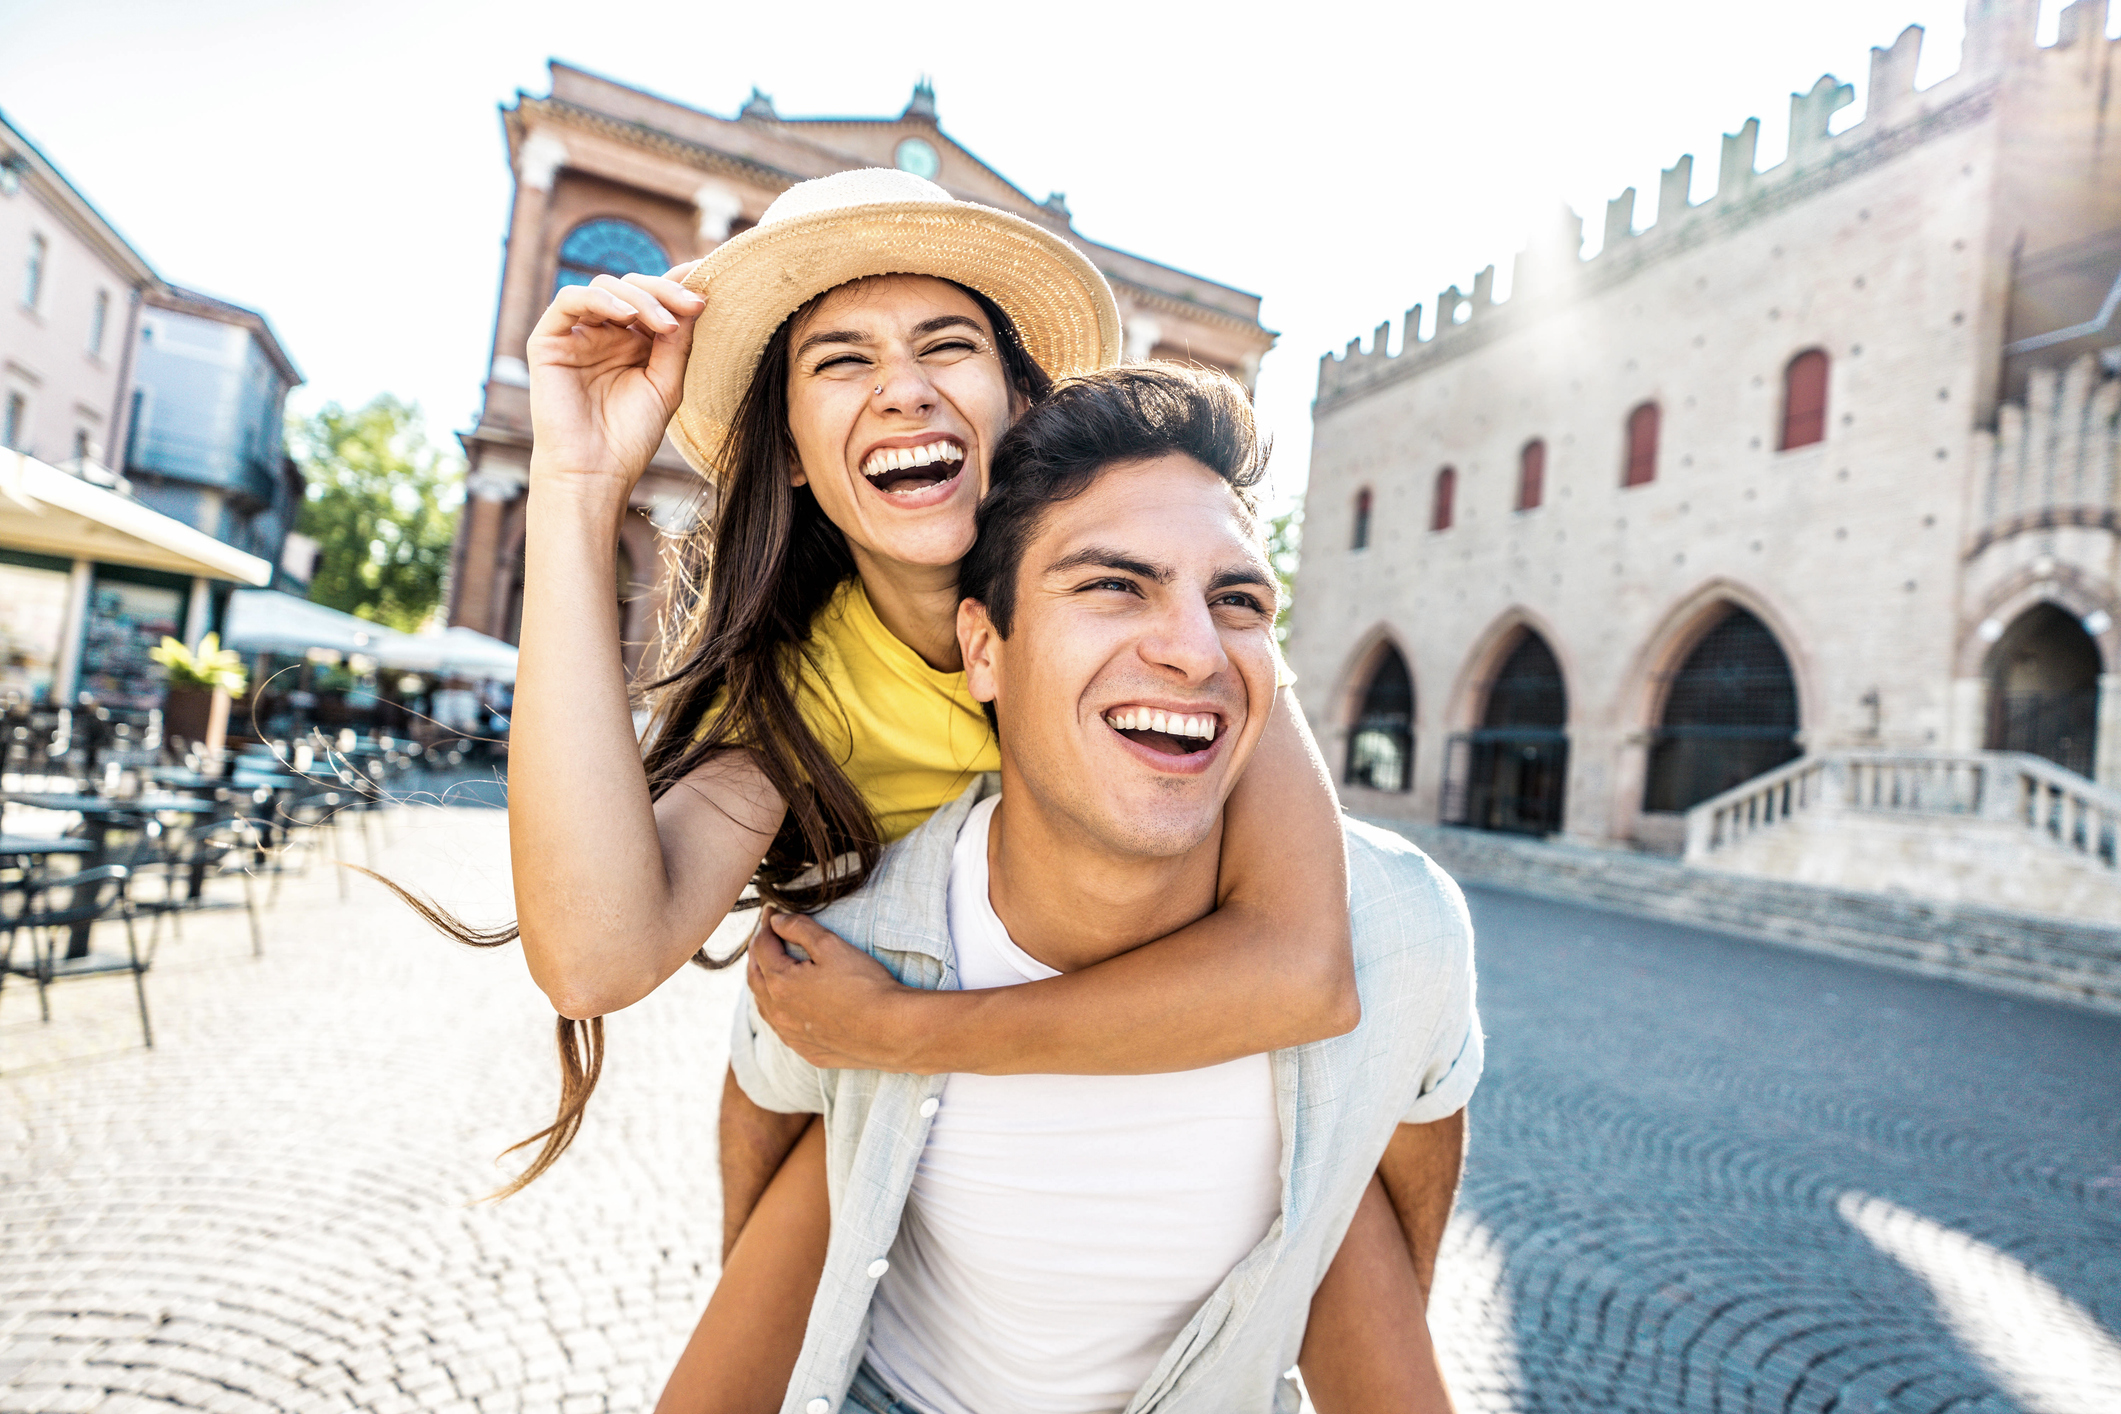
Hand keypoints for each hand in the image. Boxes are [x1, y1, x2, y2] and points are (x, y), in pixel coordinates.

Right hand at [525, 262, 703, 502]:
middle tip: (693, 305)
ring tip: (665, 324)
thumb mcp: (666, 385)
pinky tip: (626, 315)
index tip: (708, 284)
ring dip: (640, 298)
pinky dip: (600, 299)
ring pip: (605, 287)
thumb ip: (677, 343)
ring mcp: (577, 335)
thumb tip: (695, 300)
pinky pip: (569, 300)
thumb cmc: (630, 437)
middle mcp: (605, 333)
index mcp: (634, 342)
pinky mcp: (548, 340)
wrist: (594, 473)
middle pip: (633, 287)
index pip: (655, 300)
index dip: (678, 286)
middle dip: (665, 292)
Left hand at [747, 908, 926, 1070]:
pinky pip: (782, 1028)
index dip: (766, 925)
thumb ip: (799, 928)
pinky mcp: (806, 1050)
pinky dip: (778, 1010)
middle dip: (758, 953)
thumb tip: (776, 920)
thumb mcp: (832, 946)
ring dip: (763, 983)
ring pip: (763, 1005)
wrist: (891, 1030)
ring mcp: (791, 1035)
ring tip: (770, 967)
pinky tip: (789, 1004)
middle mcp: (778, 1012)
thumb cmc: (865, 985)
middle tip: (766, 936)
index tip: (771, 912)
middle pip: (754, 976)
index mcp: (781, 982)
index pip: (762, 946)